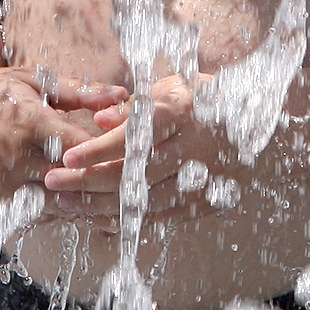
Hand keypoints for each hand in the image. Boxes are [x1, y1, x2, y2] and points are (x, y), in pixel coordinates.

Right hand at [0, 69, 128, 203]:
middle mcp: (12, 157)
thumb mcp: (36, 82)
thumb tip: (122, 95)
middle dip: (96, 180)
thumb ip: (81, 92)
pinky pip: (32, 209)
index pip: (79, 148)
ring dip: (77, 197)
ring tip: (105, 194)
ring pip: (53, 201)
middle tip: (127, 184)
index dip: (106, 153)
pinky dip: (52, 203)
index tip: (130, 154)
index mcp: (27, 122)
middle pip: (69, 180)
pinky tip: (72, 198)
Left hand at [40, 74, 234, 227]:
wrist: (257, 124)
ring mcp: (200, 179)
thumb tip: (97, 120)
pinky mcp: (203, 202)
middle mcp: (191, 148)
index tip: (67, 158)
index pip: (133, 136)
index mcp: (181, 112)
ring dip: (101, 206)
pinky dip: (127, 222)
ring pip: (143, 203)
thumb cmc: (206, 98)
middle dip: (88, 181)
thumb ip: (133, 106)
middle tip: (53, 183)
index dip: (98, 150)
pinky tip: (97, 220)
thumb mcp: (171, 87)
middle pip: (133, 174)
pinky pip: (159, 219)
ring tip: (66, 204)